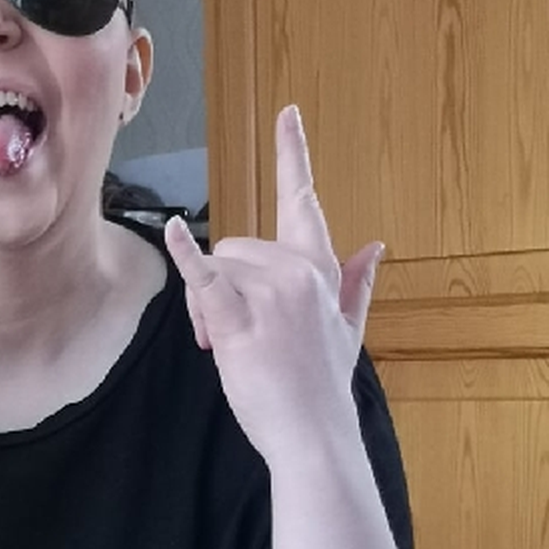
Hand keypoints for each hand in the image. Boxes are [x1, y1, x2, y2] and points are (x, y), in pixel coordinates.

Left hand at [164, 106, 383, 462]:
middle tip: (223, 335)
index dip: (293, 154)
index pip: (303, 202)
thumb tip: (376, 245)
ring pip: (214, 268)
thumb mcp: (349, 330)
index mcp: (320, 269)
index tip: (286, 113)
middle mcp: (299, 271)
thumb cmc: (322, 385)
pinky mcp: (240, 316)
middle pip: (233, 247)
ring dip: (205, 306)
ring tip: (222, 347)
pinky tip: (171, 231)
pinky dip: (185, 255)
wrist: (314, 434)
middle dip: (220, 285)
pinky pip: (205, 275)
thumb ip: (358, 283)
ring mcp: (271, 292)